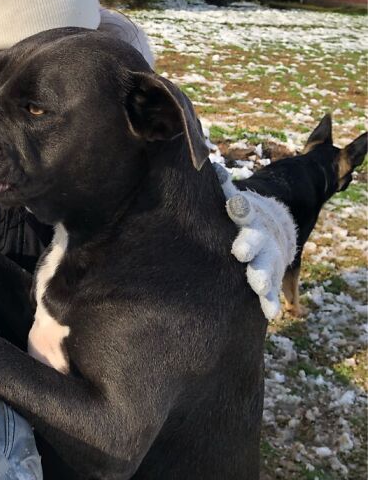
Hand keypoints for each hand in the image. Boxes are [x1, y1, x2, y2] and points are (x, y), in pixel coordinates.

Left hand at [214, 164, 296, 319]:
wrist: (274, 226)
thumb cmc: (239, 215)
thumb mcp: (233, 198)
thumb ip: (222, 185)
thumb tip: (205, 165)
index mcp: (246, 216)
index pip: (243, 209)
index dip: (239, 206)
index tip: (234, 203)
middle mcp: (258, 236)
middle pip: (254, 240)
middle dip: (249, 245)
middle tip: (240, 251)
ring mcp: (267, 257)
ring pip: (265, 266)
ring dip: (262, 275)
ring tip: (260, 285)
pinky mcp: (271, 276)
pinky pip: (270, 292)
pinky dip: (270, 302)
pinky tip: (271, 314)